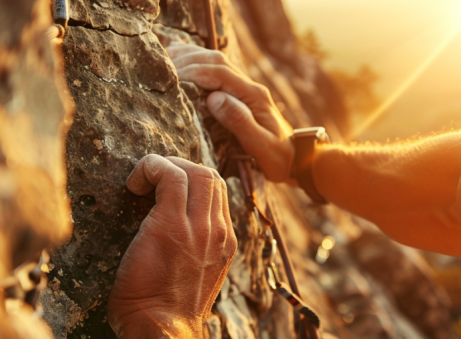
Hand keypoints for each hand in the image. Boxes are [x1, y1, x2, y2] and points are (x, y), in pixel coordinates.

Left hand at [108, 155, 236, 335]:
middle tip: (151, 179)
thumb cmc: (165, 318)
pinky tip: (132, 183)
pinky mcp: (171, 224)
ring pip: (196, 171)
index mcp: (225, 246)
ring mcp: (200, 228)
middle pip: (211, 177)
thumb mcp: (191, 285)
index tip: (164, 190)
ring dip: (165, 166)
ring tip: (140, 180)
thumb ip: (191, 261)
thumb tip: (170, 251)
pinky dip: (151, 168)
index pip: (218, 196)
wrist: (162, 333)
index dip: (192, 183)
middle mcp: (218, 234)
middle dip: (180, 167)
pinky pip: (169, 176)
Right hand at [166, 41, 294, 182]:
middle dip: (188, 61)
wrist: (296, 159)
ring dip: (190, 58)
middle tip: (164, 70)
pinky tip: (180, 65)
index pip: (221, 73)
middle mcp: (249, 87)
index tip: (174, 80)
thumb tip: (214, 98)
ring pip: (215, 61)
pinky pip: (216, 71)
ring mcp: (244, 88)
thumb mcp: (261, 146)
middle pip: (216, 60)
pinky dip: (196, 64)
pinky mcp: (238, 94)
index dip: (195, 72)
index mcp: (254, 96)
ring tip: (166, 62)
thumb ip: (240, 122)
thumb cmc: (278, 158)